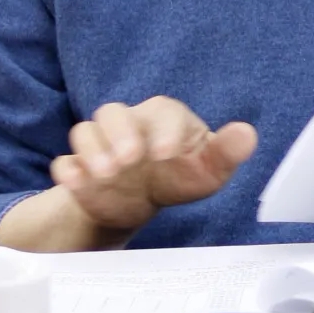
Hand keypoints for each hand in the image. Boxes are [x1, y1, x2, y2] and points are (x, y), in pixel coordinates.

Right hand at [50, 97, 257, 232]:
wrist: (138, 201)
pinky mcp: (79, 166)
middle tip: (128, 160)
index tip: (167, 154)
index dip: (165, 129)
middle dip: (120, 134)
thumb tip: (247, 134)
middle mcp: (128, 124)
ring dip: (92, 150)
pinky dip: (68, 170)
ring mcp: (100, 144)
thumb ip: (226, 152)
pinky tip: (77, 182)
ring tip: (105, 173)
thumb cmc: (178, 178)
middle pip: (114, 112)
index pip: (164, 111)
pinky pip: (65, 161)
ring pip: (85, 130)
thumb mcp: (207, 171)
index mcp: (163, 118)